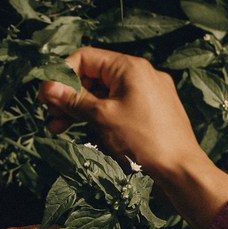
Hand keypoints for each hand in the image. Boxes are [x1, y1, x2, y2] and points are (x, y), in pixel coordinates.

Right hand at [39, 47, 200, 181]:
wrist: (180, 170)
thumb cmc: (145, 140)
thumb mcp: (103, 117)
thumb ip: (74, 100)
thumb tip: (47, 88)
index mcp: (130, 68)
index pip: (86, 58)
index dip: (63, 75)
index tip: (47, 96)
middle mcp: (141, 75)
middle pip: (94, 77)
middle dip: (70, 96)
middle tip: (51, 115)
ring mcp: (147, 94)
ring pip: (105, 96)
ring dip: (81, 110)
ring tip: (59, 128)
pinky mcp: (151, 113)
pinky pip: (119, 109)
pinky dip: (100, 118)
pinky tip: (86, 133)